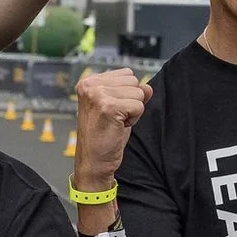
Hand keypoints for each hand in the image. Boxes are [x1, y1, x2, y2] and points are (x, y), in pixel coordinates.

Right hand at [72, 68, 150, 185]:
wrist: (94, 162)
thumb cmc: (103, 137)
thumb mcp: (118, 109)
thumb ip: (132, 93)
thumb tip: (147, 87)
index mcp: (89, 82)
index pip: (126, 74)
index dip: (126, 94)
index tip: (111, 110)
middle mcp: (90, 85)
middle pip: (133, 81)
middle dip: (130, 101)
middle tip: (114, 118)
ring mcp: (98, 95)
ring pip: (138, 93)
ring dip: (132, 111)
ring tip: (116, 123)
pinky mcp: (109, 107)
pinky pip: (139, 106)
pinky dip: (134, 119)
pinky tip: (118, 127)